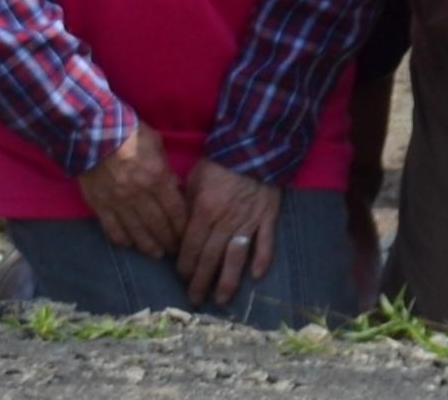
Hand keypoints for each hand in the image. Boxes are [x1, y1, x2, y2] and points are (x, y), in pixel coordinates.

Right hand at [76, 126, 185, 265]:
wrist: (92, 132)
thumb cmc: (130, 134)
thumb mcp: (157, 145)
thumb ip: (166, 170)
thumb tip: (175, 189)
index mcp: (156, 178)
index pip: (175, 209)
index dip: (183, 226)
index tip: (188, 235)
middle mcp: (139, 194)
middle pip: (158, 224)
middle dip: (169, 240)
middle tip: (176, 250)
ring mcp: (117, 202)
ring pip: (136, 231)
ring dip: (148, 245)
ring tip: (157, 254)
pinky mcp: (99, 205)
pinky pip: (111, 228)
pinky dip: (122, 239)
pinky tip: (129, 246)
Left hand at [171, 161, 279, 307]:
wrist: (255, 146)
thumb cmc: (219, 163)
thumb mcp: (194, 181)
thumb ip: (187, 206)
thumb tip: (179, 229)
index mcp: (204, 212)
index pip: (190, 248)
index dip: (184, 266)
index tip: (181, 279)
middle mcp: (225, 222)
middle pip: (210, 259)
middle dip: (200, 282)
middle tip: (195, 300)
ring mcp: (248, 221)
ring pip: (236, 257)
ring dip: (228, 281)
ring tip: (222, 300)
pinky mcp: (268, 217)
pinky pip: (265, 242)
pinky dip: (262, 259)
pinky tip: (257, 276)